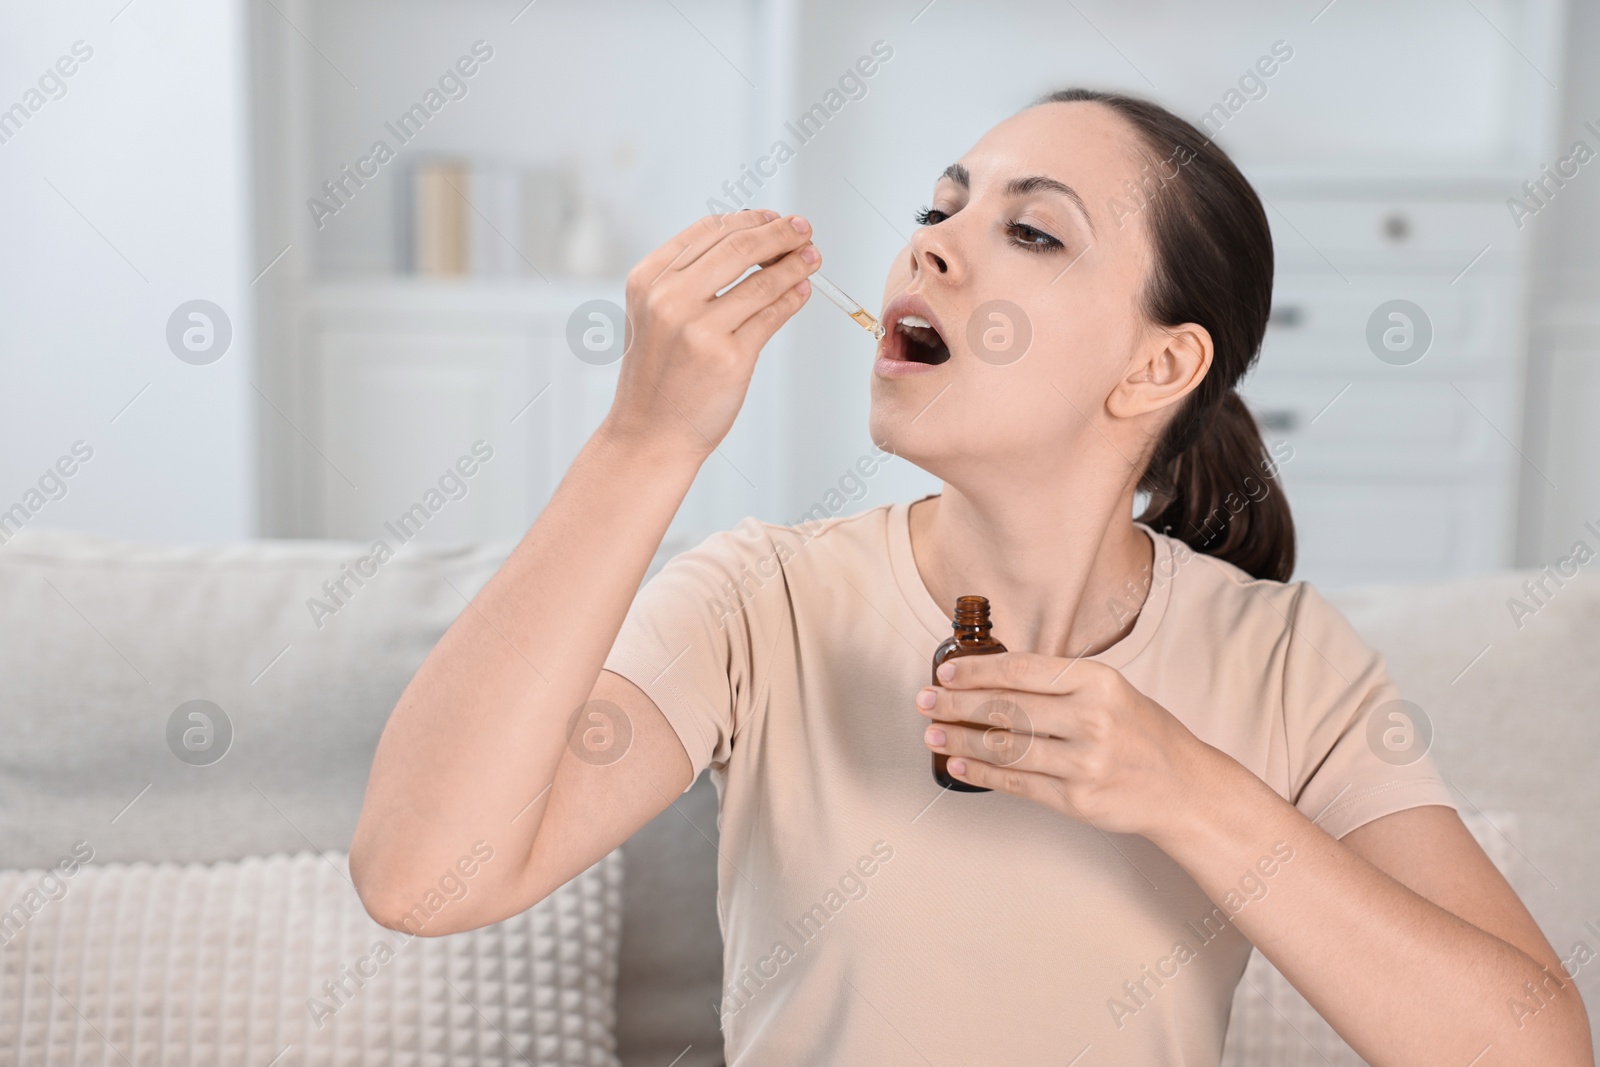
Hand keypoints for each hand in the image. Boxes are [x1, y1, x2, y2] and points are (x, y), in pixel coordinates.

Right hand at [606, 209, 819, 458]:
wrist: (650, 435)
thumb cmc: (658, 377)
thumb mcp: (654, 317)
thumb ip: (688, 280)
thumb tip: (750, 242)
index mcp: (647, 281)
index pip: (707, 231)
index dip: (748, 219)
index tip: (773, 218)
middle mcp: (669, 300)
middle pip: (738, 247)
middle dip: (779, 233)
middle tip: (803, 229)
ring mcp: (699, 330)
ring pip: (761, 281)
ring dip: (794, 264)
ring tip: (812, 257)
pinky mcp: (730, 358)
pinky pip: (771, 316)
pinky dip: (792, 298)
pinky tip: (802, 290)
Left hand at [916, 651, 1224, 841]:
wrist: (1184, 787)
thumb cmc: (1141, 733)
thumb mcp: (1109, 690)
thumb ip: (1058, 683)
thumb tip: (989, 677)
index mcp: (1097, 681)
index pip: (1020, 670)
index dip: (975, 671)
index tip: (945, 672)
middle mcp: (1091, 718)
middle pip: (1006, 708)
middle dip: (956, 704)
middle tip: (926, 701)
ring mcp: (1084, 762)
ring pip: (1005, 747)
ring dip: (961, 740)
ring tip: (933, 734)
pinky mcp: (1077, 800)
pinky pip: (1017, 783)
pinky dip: (982, 774)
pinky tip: (959, 765)